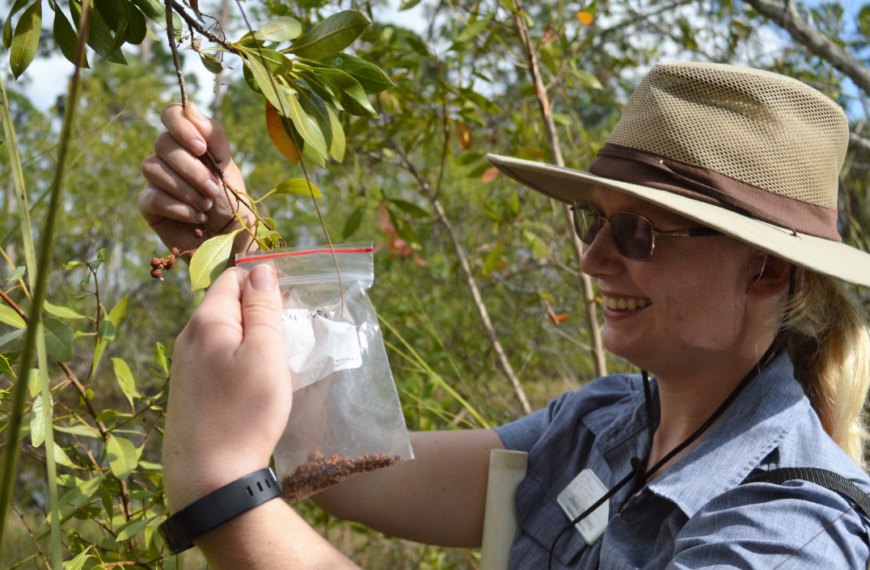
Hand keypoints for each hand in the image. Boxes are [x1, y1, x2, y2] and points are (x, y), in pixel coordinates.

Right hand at [139, 103, 255, 257]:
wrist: (232, 244)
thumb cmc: (234, 206)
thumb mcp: (230, 168)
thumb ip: (214, 137)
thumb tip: (190, 107)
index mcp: (192, 143)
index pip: (172, 114)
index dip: (181, 125)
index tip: (201, 147)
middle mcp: (171, 158)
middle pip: (163, 143)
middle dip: (191, 168)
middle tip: (213, 188)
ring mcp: (157, 181)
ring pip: (152, 167)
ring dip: (185, 187)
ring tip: (207, 205)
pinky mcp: (149, 205)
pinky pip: (152, 196)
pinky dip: (178, 207)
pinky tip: (197, 218)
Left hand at [162, 264, 291, 510]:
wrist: (209, 479)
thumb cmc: (244, 414)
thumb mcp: (265, 355)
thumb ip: (263, 310)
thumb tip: (262, 271)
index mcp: (206, 321)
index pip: (234, 277)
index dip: (264, 281)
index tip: (292, 302)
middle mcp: (188, 338)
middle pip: (227, 304)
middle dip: (259, 309)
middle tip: (291, 331)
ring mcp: (184, 365)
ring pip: (223, 332)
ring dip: (251, 336)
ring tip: (278, 358)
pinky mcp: (188, 389)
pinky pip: (216, 356)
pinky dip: (239, 358)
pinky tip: (256, 381)